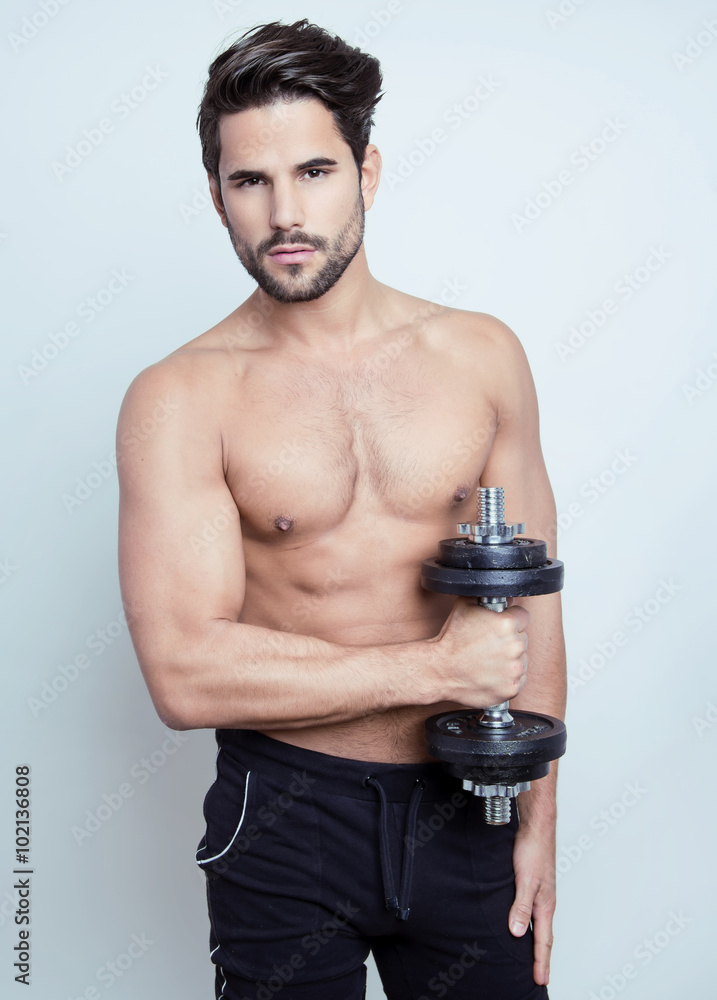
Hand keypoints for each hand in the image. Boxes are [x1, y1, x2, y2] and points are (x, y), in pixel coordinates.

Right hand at [431, 597, 529, 705]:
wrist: (440, 670)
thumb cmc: (451, 641)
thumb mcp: (464, 606)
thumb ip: (486, 597)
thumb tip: (505, 597)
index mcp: (506, 624)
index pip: (523, 616)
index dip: (511, 618)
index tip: (502, 626)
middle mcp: (514, 646)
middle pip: (522, 638)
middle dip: (509, 640)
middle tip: (490, 645)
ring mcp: (514, 669)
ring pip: (522, 659)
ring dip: (510, 660)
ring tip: (489, 660)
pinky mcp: (512, 688)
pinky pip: (518, 679)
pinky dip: (507, 678)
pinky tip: (491, 673)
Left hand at [508, 817, 555, 986]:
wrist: (536, 827)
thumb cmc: (533, 851)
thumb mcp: (524, 880)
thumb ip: (520, 906)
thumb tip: (517, 932)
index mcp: (545, 905)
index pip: (543, 941)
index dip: (541, 962)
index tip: (540, 980)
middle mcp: (545, 902)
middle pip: (544, 936)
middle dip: (542, 958)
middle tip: (540, 977)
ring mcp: (540, 894)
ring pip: (539, 924)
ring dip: (537, 943)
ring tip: (532, 958)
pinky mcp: (533, 885)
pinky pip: (533, 912)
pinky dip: (530, 925)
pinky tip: (522, 925)